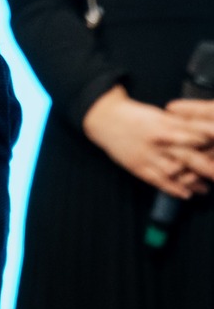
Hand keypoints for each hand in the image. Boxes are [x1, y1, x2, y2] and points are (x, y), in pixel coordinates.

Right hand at [82, 86, 212, 198]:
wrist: (105, 119)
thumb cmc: (134, 115)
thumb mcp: (158, 114)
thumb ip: (178, 123)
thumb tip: (201, 132)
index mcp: (162, 124)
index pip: (189, 134)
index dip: (205, 141)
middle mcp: (156, 141)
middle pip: (184, 156)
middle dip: (203, 166)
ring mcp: (146, 156)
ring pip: (173, 172)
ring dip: (191, 182)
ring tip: (205, 188)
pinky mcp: (138, 167)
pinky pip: (158, 181)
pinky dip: (173, 189)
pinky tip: (186, 194)